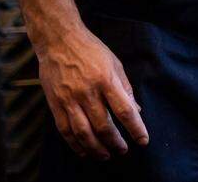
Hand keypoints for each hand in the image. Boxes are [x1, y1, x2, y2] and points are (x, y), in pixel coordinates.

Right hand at [36, 25, 147, 159]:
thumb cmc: (91, 50)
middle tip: (123, 150)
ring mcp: (69, 99)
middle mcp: (87, 92)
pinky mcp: (55, 104)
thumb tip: (136, 110)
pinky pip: (65, 130)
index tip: (143, 140)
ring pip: (83, 133)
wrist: (59, 41)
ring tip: (106, 155)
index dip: (135, 128)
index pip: (124, 110)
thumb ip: (125, 88)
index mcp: (106, 79)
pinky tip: (85, 151)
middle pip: (103, 125)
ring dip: (96, 148)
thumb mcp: (115, 63)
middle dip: (115, 142)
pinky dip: (75, 144)